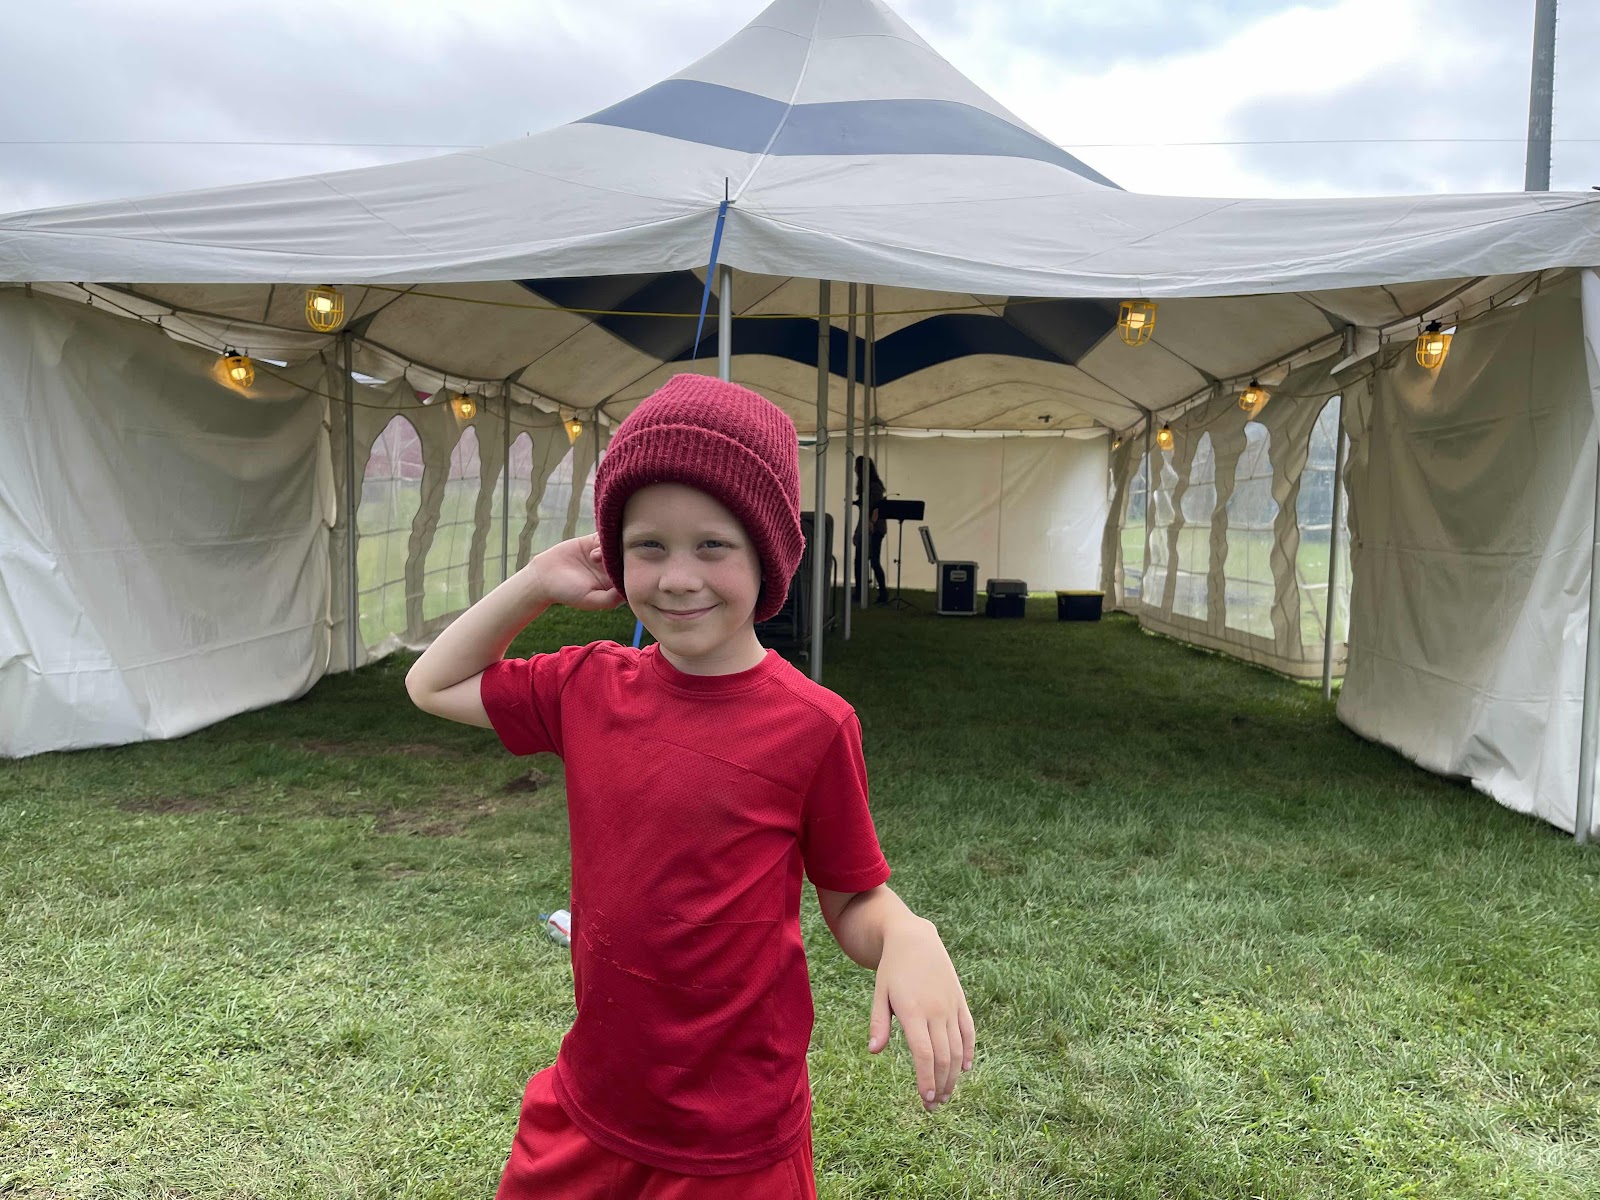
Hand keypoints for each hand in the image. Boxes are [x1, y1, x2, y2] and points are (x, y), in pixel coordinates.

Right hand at [530, 534, 623, 610]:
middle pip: (627, 557)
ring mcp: (604, 554)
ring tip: (593, 557)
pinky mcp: (594, 541)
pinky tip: (592, 549)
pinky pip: (605, 535)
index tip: (617, 572)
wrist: (544, 577)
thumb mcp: (590, 600)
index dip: (629, 571)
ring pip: (617, 545)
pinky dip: (603, 539)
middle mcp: (612, 568)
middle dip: (621, 556)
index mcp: (615, 583)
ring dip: (610, 548)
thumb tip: (628, 590)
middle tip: (605, 562)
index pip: (631, 574)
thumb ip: (610, 598)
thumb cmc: (568, 593)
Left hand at [868, 917, 974, 1113]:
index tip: (925, 1099)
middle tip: (933, 1107)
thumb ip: (878, 1023)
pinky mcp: (960, 1001)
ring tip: (946, 1095)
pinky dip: (969, 1051)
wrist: (915, 939)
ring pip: (957, 1048)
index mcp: (913, 1011)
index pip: (923, 1054)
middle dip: (940, 1086)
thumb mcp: (879, 993)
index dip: (926, 1079)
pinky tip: (965, 1069)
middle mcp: (935, 1011)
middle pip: (943, 1057)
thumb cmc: (892, 969)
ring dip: (953, 1075)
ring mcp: (950, 1006)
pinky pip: (968, 1031)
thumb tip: (873, 1051)